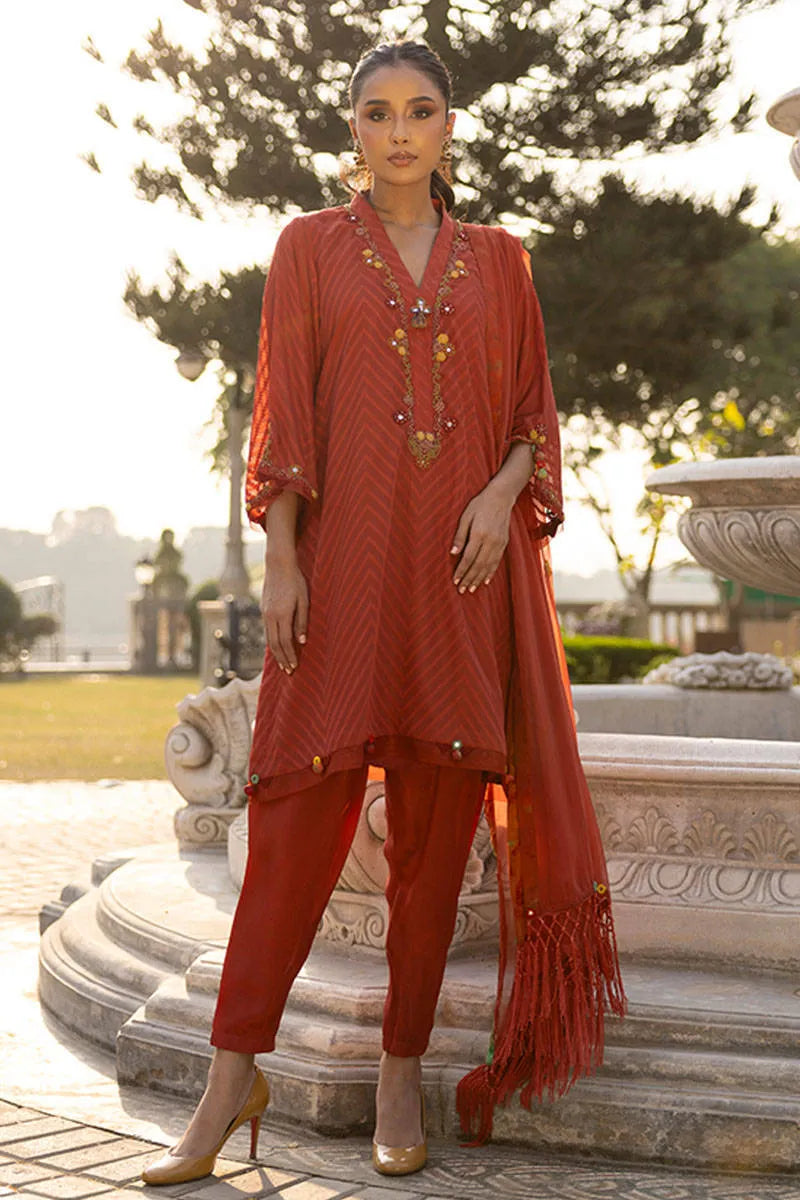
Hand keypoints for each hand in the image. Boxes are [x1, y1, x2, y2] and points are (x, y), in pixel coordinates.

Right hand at [261, 557, 307, 671]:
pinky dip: (271, 642)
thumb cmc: (296, 581)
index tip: (294, 667)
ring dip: (276, 653)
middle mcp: (270, 616)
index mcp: (282, 614)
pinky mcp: (263, 610)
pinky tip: (276, 647)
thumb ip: (302, 621)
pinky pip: (267, 631)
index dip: (289, 656)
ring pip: (269, 639)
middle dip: (282, 659)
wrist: (278, 565)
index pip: (285, 641)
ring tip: (282, 665)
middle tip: (288, 672)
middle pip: (275, 644)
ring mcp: (265, 613)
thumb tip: (301, 642)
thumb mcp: (304, 600)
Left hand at [450, 482, 513, 592]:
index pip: (468, 558)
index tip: (455, 581)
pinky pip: (497, 561)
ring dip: (479, 579)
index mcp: (479, 534)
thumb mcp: (465, 517)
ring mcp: (499, 543)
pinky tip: (486, 581)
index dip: (461, 571)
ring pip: (489, 566)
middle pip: (478, 565)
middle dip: (469, 579)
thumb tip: (453, 553)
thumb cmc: (479, 505)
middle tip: (462, 590)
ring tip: (472, 589)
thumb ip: (460, 536)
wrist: (501, 497)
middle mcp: (490, 541)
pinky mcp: (504, 543)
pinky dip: (491, 572)